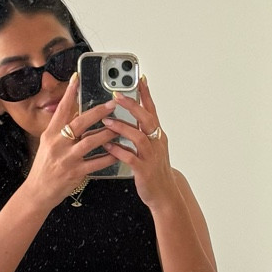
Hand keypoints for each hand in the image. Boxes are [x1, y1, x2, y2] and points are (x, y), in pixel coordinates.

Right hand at [24, 75, 120, 209]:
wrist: (38, 191)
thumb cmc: (45, 167)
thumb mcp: (48, 144)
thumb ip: (61, 130)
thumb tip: (77, 114)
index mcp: (51, 133)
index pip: (61, 109)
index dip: (69, 93)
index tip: (77, 78)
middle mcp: (58, 143)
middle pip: (80, 123)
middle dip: (98, 112)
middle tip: (112, 103)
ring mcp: (67, 158)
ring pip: (91, 142)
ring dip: (108, 134)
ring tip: (120, 127)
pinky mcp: (75, 172)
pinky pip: (96, 163)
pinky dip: (109, 157)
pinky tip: (118, 153)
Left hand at [100, 75, 176, 208]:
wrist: (164, 194)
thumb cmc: (154, 170)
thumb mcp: (151, 147)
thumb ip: (141, 132)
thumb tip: (130, 117)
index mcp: (157, 135)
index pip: (152, 110)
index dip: (146, 94)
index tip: (140, 78)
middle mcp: (156, 143)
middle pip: (146, 119)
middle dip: (132, 105)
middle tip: (116, 95)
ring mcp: (151, 156)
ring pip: (138, 137)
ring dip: (122, 127)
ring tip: (107, 121)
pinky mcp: (144, 170)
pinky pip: (130, 157)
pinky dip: (118, 151)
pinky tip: (108, 146)